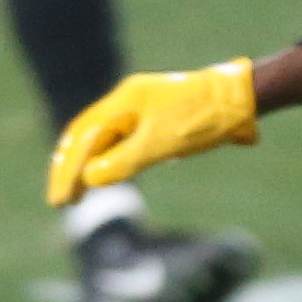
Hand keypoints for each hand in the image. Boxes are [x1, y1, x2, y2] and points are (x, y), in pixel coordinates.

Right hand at [47, 62, 255, 207]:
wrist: (241, 100)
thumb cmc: (201, 119)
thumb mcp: (159, 144)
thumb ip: (122, 162)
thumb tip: (89, 178)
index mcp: (124, 101)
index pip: (83, 137)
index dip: (67, 169)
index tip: (60, 199)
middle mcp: (127, 102)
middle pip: (86, 136)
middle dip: (69, 169)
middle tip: (60, 201)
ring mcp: (141, 110)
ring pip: (103, 140)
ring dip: (87, 167)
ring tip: (77, 195)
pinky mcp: (155, 120)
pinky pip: (120, 142)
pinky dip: (107, 162)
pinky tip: (104, 178)